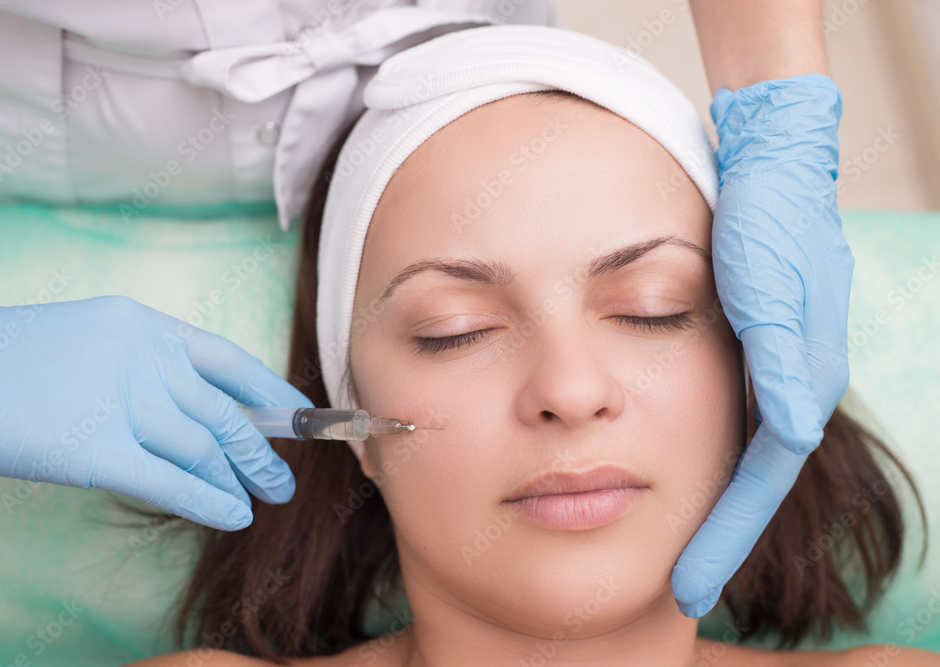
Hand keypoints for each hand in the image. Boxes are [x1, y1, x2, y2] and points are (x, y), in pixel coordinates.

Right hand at [0, 295, 313, 529]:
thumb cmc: (11, 358)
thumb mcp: (91, 338)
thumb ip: (149, 366)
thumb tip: (208, 412)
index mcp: (144, 324)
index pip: (229, 359)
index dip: (272, 392)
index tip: (300, 416)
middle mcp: (141, 355)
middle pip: (224, 413)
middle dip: (262, 452)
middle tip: (283, 481)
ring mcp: (118, 399)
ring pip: (202, 448)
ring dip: (238, 481)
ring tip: (257, 502)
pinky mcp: (92, 448)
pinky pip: (169, 480)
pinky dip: (208, 501)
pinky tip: (231, 517)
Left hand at [671, 74, 853, 616]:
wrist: (769, 165)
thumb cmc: (770, 219)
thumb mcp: (769, 287)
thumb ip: (781, 359)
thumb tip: (786, 434)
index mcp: (799, 381)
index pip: (758, 482)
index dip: (723, 538)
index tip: (686, 588)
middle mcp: (789, 381)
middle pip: (750, 478)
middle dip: (718, 533)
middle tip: (678, 584)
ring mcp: (773, 364)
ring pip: (739, 452)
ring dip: (710, 499)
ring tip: (675, 542)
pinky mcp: (752, 342)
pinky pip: (728, 417)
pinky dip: (706, 454)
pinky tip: (676, 465)